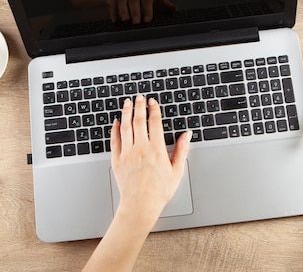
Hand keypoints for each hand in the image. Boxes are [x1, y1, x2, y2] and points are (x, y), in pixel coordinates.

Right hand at [109, 0, 176, 23]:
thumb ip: (163, 4)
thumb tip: (174, 10)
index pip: (147, 0)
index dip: (148, 10)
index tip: (148, 19)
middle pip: (134, 0)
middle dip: (135, 11)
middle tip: (136, 21)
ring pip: (122, 1)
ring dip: (123, 10)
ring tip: (125, 20)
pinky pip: (112, 4)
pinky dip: (113, 12)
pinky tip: (115, 20)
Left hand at [110, 95, 190, 223]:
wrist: (141, 205)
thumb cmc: (159, 191)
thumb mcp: (176, 171)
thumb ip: (181, 150)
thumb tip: (187, 135)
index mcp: (156, 149)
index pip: (154, 123)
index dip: (153, 110)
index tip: (152, 102)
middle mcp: (141, 148)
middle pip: (138, 120)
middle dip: (139, 106)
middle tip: (139, 97)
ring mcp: (127, 153)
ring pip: (125, 127)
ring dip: (126, 112)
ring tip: (127, 103)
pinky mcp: (117, 160)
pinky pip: (115, 140)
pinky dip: (115, 129)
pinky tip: (116, 122)